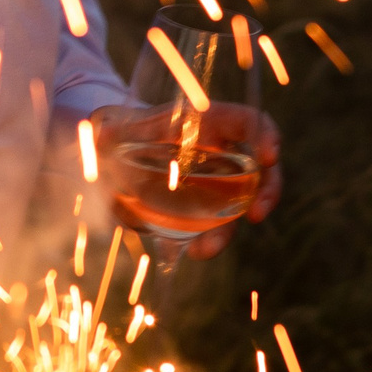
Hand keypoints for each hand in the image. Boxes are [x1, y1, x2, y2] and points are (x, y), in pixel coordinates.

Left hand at [87, 102, 281, 260]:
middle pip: (260, 166)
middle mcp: (220, 150)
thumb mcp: (116, 129)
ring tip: (204, 249)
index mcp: (205, 123)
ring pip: (242, 201)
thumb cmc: (124, 133)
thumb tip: (101, 134)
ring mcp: (217, 179)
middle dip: (268, 189)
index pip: (246, 120)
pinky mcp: (207, 205)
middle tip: (257, 213)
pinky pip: (220, 223)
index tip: (270, 154)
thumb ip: (109, 132)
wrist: (117, 155)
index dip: (264, 133)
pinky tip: (193, 251)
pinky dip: (212, 238)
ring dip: (231, 227)